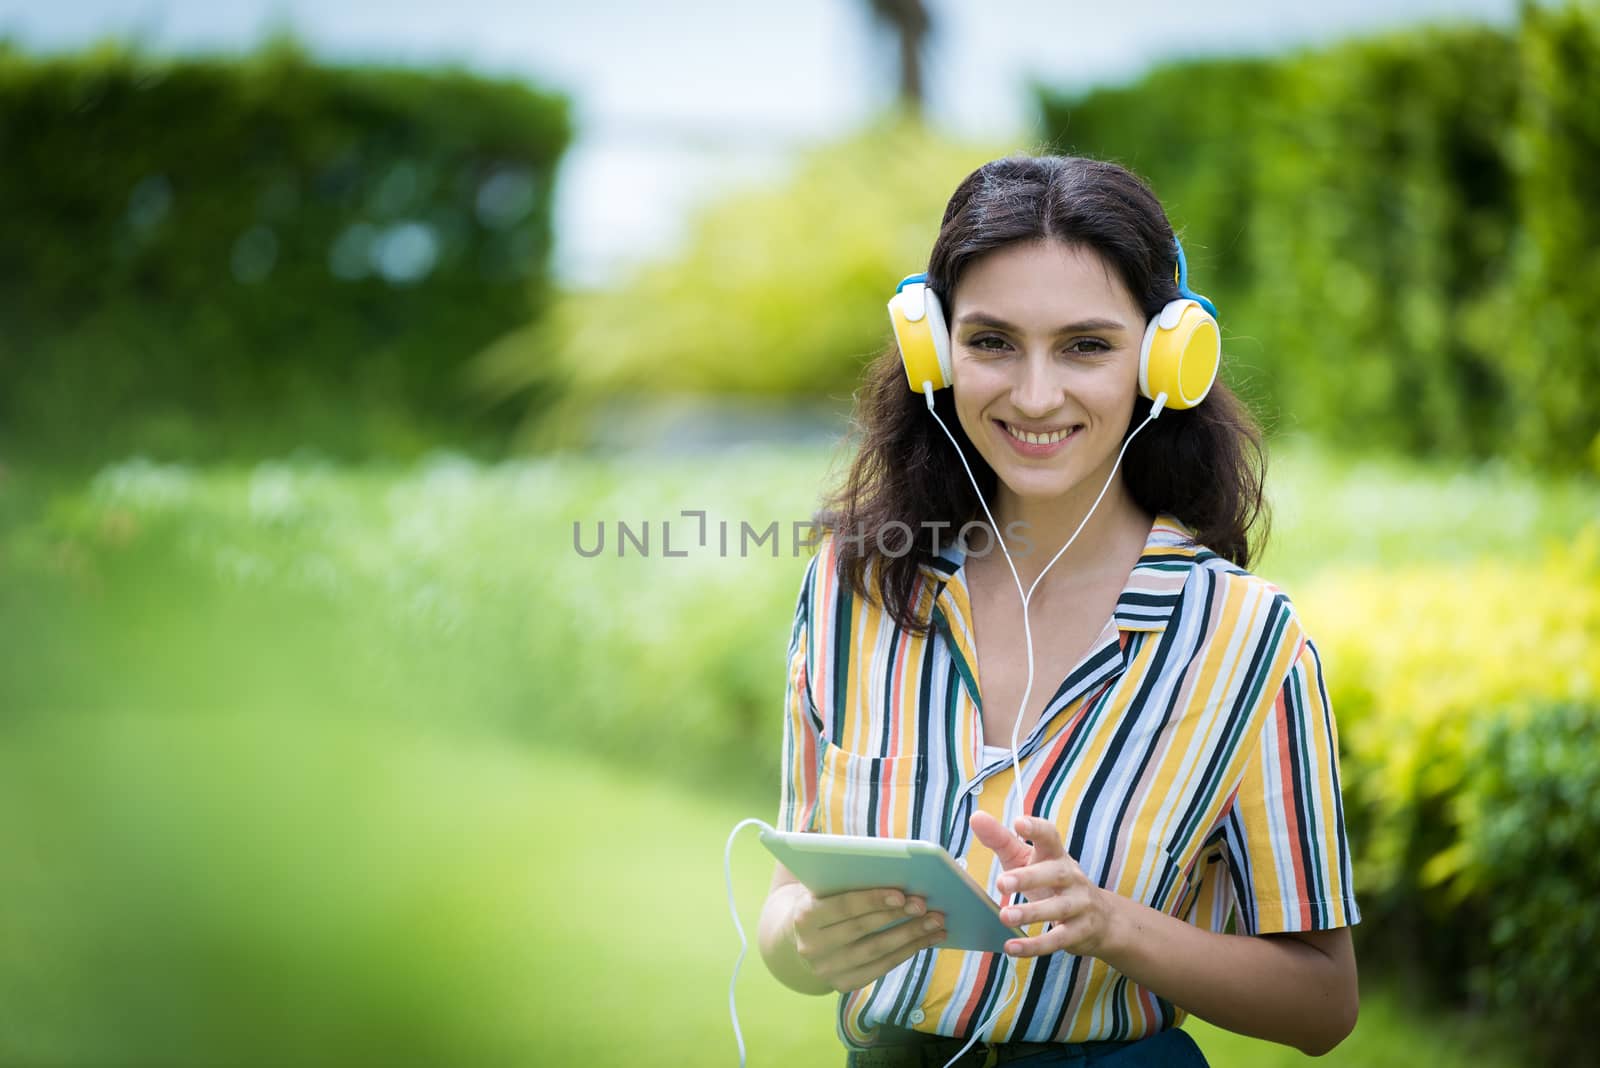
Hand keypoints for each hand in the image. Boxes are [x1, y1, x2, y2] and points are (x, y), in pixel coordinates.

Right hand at [786, 885, 946, 991]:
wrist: (799, 937)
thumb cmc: (822, 900)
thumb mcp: (823, 885)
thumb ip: (844, 874)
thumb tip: (888, 867)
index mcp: (804, 916)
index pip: (842, 906)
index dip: (872, 900)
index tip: (901, 894)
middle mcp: (811, 947)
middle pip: (862, 930)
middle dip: (898, 917)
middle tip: (926, 905)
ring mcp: (826, 970)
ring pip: (876, 952)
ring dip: (910, 936)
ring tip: (935, 923)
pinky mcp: (843, 984)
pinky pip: (880, 968)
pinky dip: (906, 953)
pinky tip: (925, 940)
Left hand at [969, 811, 1120, 959]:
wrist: (1100, 919)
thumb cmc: (1050, 881)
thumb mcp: (1027, 860)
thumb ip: (1001, 840)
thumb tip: (976, 817)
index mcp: (1056, 854)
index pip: (1050, 836)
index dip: (1036, 828)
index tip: (1019, 823)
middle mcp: (1071, 876)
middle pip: (1054, 873)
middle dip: (1029, 877)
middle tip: (1002, 883)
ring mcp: (1079, 905)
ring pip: (1057, 908)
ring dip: (1031, 913)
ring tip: (1005, 917)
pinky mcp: (1079, 932)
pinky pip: (1056, 940)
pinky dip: (1034, 946)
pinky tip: (1011, 947)